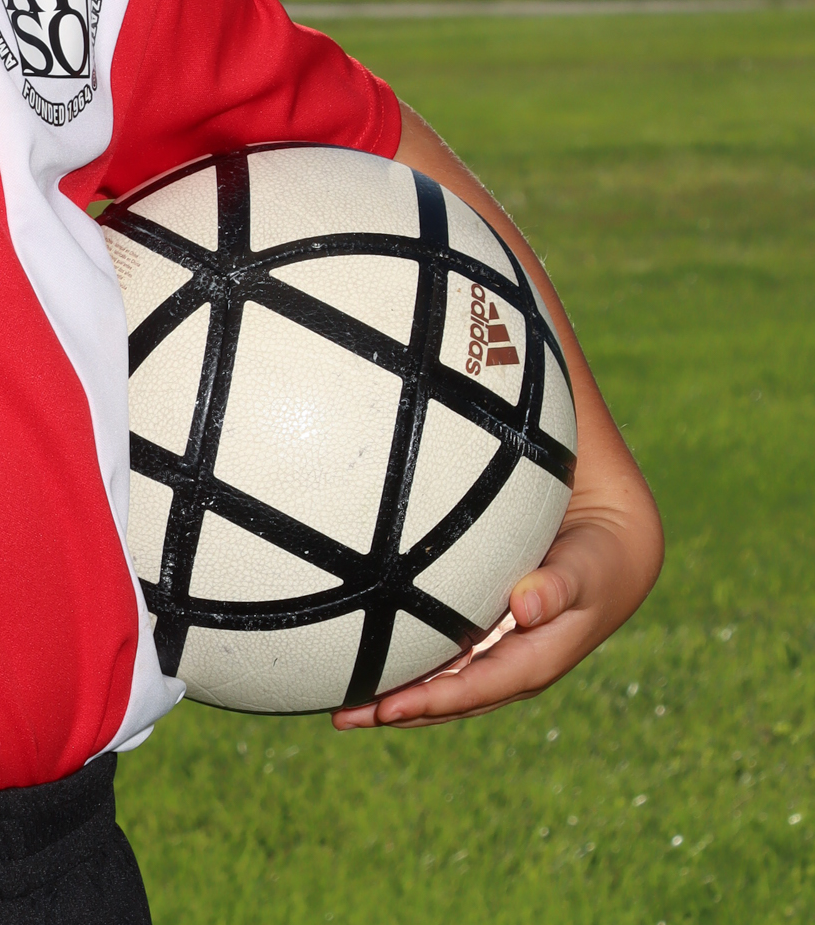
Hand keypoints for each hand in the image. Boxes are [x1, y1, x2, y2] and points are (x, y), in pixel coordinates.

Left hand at [332, 100, 665, 731]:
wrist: (444, 330)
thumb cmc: (474, 300)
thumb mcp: (482, 283)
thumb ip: (461, 274)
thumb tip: (383, 216)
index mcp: (609, 500)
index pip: (605, 570)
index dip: (567, 598)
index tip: (519, 600)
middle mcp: (575, 550)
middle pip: (540, 642)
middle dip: (477, 680)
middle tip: (404, 697)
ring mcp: (521, 578)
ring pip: (484, 658)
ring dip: (430, 692)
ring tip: (354, 707)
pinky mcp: (468, 591)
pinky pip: (437, 638)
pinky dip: (394, 664)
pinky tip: (315, 674)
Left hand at [333, 441, 662, 729]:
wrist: (611, 555)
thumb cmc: (597, 558)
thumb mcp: (586, 568)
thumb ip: (559, 584)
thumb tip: (529, 604)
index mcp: (534, 662)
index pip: (476, 689)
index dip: (433, 701)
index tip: (388, 708)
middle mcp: (509, 668)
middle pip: (448, 701)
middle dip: (398, 712)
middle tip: (344, 717)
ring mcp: (494, 658)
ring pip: (438, 687)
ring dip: (393, 700)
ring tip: (341, 708)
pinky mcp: (482, 641)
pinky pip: (438, 664)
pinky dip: (404, 671)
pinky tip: (363, 669)